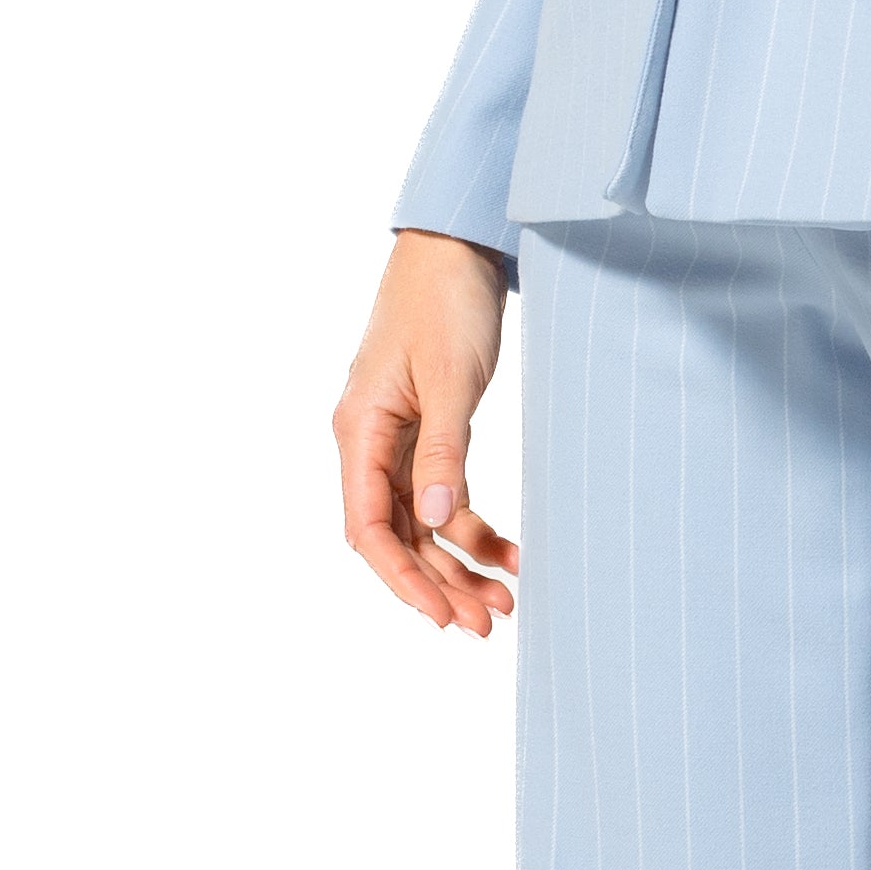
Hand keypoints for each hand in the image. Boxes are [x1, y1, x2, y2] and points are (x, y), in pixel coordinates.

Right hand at [335, 231, 518, 635]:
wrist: (458, 246)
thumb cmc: (445, 300)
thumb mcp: (451, 377)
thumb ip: (444, 450)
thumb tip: (435, 518)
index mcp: (359, 430)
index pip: (368, 527)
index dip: (401, 578)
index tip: (442, 615)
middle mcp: (370, 442)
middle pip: (397, 536)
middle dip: (439, 583)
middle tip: (489, 623)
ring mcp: (399, 440)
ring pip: (423, 523)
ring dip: (460, 563)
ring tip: (507, 601)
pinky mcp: (429, 432)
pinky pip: (445, 495)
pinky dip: (475, 526)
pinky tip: (511, 553)